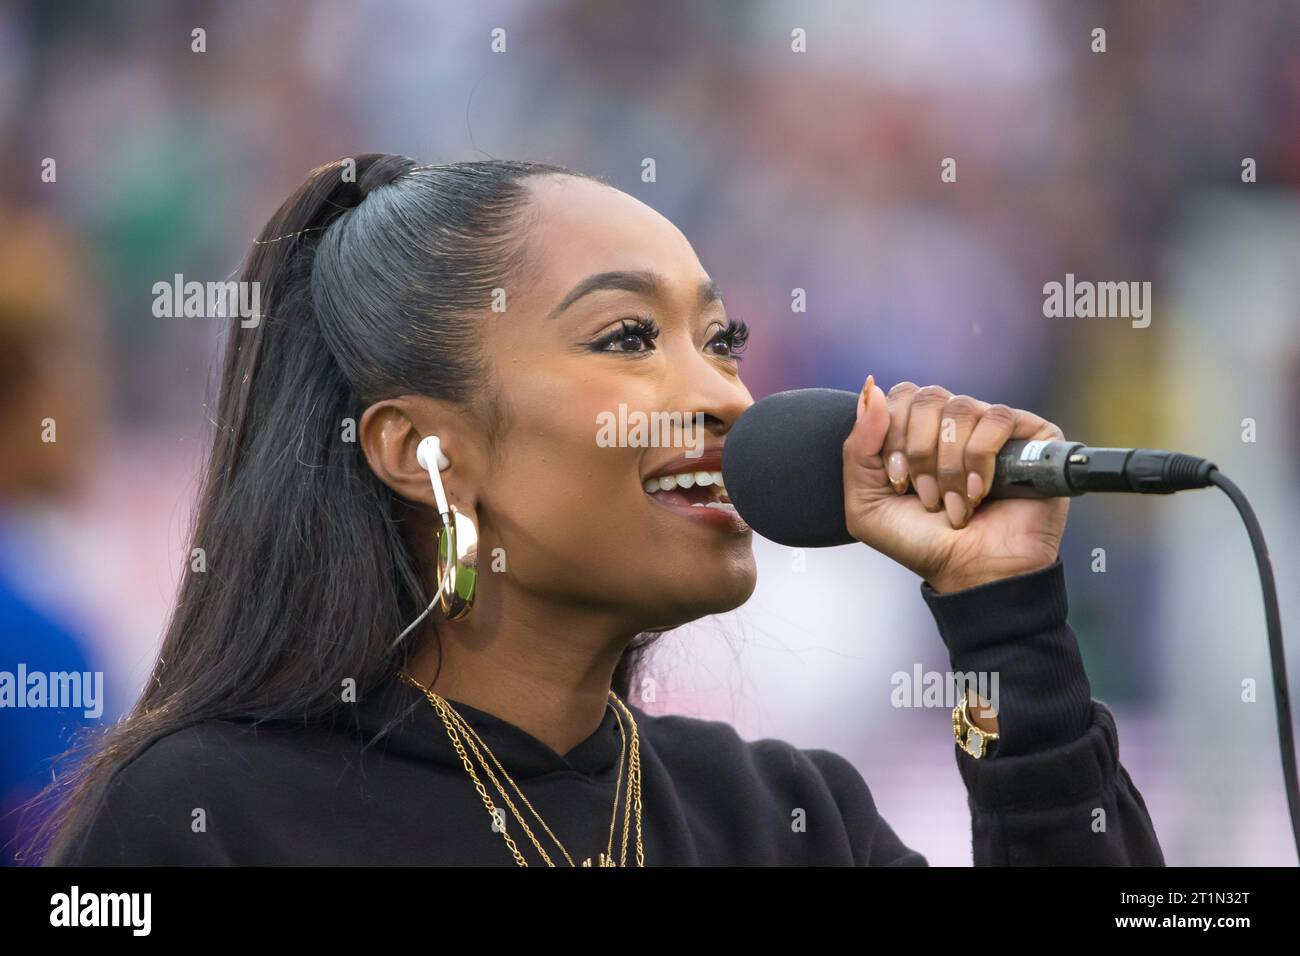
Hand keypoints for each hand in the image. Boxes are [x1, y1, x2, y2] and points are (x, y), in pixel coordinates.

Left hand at [843, 377, 1068, 592]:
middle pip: (927, 397)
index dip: (893, 435)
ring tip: (952, 503)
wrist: (970, 572)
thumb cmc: (920, 542)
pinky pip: (998, 418)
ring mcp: (994, 428)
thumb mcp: (866, 503)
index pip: (901, 396)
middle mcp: (956, 423)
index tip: (897, 481)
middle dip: (918, 451)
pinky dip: (980, 458)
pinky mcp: (1032, 436)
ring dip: (949, 464)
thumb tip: (873, 389)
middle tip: (925, 495)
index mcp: (919, 430)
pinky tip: (978, 492)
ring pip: (961, 408)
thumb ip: (859, 447)